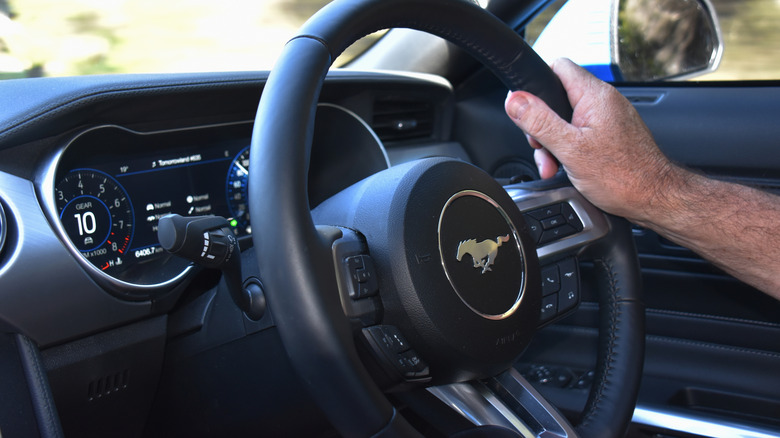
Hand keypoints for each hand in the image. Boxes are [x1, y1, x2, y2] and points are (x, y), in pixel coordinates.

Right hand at [504, 58, 676, 223]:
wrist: (653, 198)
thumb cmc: (623, 177)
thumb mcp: (569, 149)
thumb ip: (539, 121)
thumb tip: (515, 100)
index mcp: (595, 96)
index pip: (558, 66)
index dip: (536, 84)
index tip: (526, 108)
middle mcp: (604, 101)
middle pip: (558, 98)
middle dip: (542, 125)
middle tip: (542, 147)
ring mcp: (609, 118)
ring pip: (567, 119)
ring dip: (554, 142)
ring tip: (555, 165)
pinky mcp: (612, 134)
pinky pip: (581, 133)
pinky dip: (569, 149)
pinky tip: (567, 167)